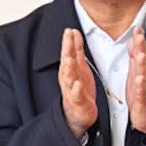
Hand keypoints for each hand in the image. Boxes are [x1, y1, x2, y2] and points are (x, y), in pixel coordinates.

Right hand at [60, 26, 98, 140]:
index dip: (68, 41)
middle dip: (66, 50)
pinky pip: (76, 96)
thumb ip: (76, 50)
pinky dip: (77, 90)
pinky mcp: (78, 102)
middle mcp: (68, 78)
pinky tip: (78, 84)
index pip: (67, 53)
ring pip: (69, 77)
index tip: (69, 30)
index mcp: (69, 69)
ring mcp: (72, 90)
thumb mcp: (79, 66)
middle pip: (66, 62)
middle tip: (68, 38)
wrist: (78, 114)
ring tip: (69, 59)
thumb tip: (73, 33)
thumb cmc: (79, 89)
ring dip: (69, 68)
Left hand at [127, 28, 145, 136]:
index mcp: (144, 69)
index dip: (140, 40)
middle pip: (144, 61)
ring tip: (140, 55)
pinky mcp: (144, 101)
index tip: (137, 28)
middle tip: (139, 36)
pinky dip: (141, 86)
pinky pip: (143, 93)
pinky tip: (139, 80)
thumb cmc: (142, 94)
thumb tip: (135, 37)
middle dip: (142, 48)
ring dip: (143, 65)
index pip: (142, 52)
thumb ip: (136, 54)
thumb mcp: (137, 71)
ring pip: (145, 75)